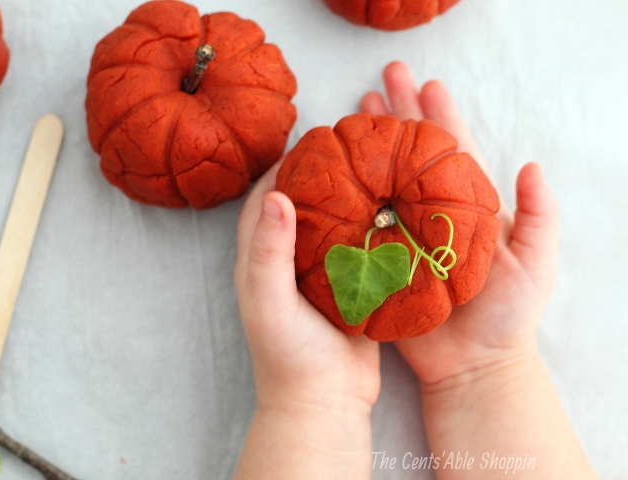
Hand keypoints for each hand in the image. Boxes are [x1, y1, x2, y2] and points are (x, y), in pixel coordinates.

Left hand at [234, 162, 379, 412]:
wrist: (324, 402)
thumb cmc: (287, 355)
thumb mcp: (269, 301)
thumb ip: (268, 251)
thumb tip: (276, 193)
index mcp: (259, 260)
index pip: (264, 200)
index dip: (282, 168)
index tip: (309, 141)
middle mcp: (287, 262)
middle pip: (301, 206)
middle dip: (321, 176)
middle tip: (349, 148)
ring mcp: (319, 275)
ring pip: (332, 224)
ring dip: (349, 199)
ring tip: (374, 170)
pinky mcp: (347, 288)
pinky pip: (357, 248)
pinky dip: (370, 228)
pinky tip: (393, 211)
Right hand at [360, 62, 559, 387]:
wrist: (473, 363)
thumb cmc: (509, 315)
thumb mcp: (536, 264)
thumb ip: (539, 216)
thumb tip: (531, 164)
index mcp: (467, 205)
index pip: (451, 149)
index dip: (439, 115)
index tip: (424, 84)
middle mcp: (431, 211)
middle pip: (411, 155)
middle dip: (398, 117)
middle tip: (380, 83)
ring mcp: (404, 232)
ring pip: (383, 179)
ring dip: (370, 147)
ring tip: (352, 115)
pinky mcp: (383, 257)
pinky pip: (363, 219)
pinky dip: (349, 194)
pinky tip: (335, 174)